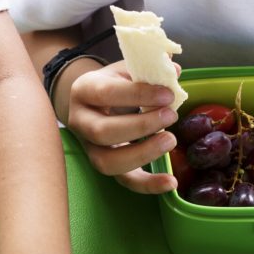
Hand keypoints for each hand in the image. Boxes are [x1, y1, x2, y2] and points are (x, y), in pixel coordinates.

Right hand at [67, 61, 180, 193]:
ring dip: (142, 154)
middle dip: (140, 126)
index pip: (106, 94)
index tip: (168, 94)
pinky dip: (148, 185)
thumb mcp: (125, 70)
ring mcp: (89, 147)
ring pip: (107, 162)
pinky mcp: (104, 165)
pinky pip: (123, 181)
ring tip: (170, 140)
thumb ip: (147, 69)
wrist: (94, 101)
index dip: (138, 95)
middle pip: (102, 132)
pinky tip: (171, 182)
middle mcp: (80, 122)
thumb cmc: (114, 83)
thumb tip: (174, 70)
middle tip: (171, 116)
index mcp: (84, 91)